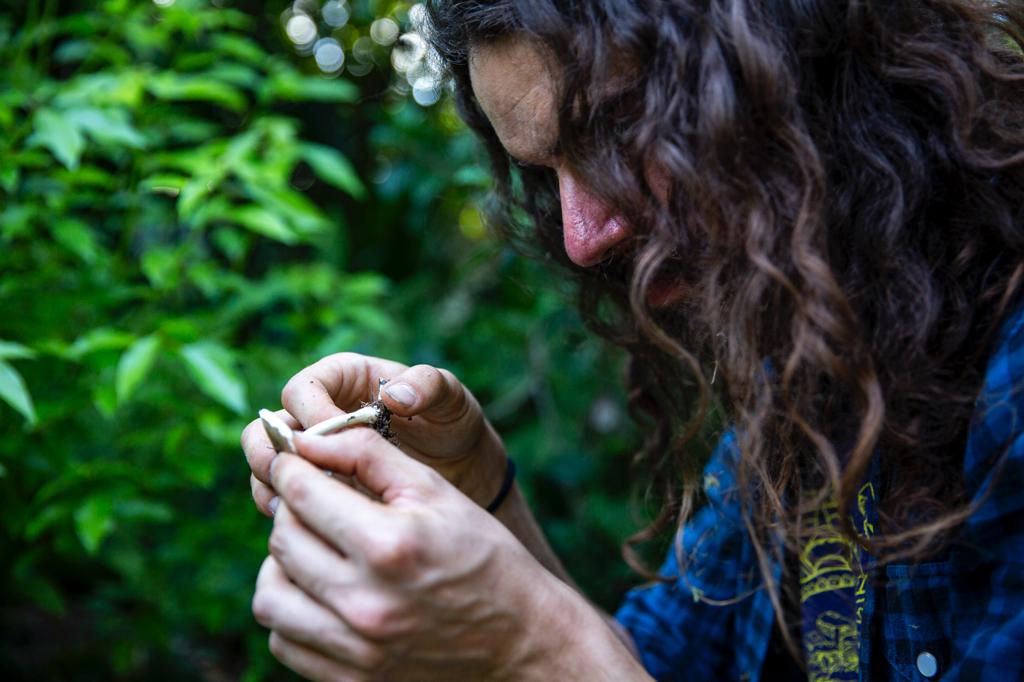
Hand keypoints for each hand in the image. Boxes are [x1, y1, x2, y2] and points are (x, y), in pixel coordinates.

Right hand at [241, 353, 506, 516]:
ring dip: (272, 485)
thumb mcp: (451, 401)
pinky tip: (306, 527)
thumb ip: (428, 387)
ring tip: (293, 508)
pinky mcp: (316, 486)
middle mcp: (318, 412)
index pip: (303, 390)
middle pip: (267, 426)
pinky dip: (286, 510)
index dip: (310, 417)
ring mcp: (312, 452)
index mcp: (344, 378)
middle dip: (273, 452)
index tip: (329, 445)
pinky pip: (283, 495)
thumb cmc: (454, 426)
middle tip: (292, 479)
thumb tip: (395, 395)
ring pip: (267, 463)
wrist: (462, 471)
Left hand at [251, 428, 591, 681]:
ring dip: (282, 564)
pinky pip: (284, 640)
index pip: (302, 494)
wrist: (520, 638)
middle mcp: (365, 602)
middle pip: (282, 541)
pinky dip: (291, 611)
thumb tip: (309, 438)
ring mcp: (355, 648)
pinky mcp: (350, 679)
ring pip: (269, 597)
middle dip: (289, 510)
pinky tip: (320, 590)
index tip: (291, 458)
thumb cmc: (482, 555)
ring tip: (312, 548)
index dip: (288, 466)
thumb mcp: (437, 491)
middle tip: (310, 500)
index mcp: (388, 545)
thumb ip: (368, 455)